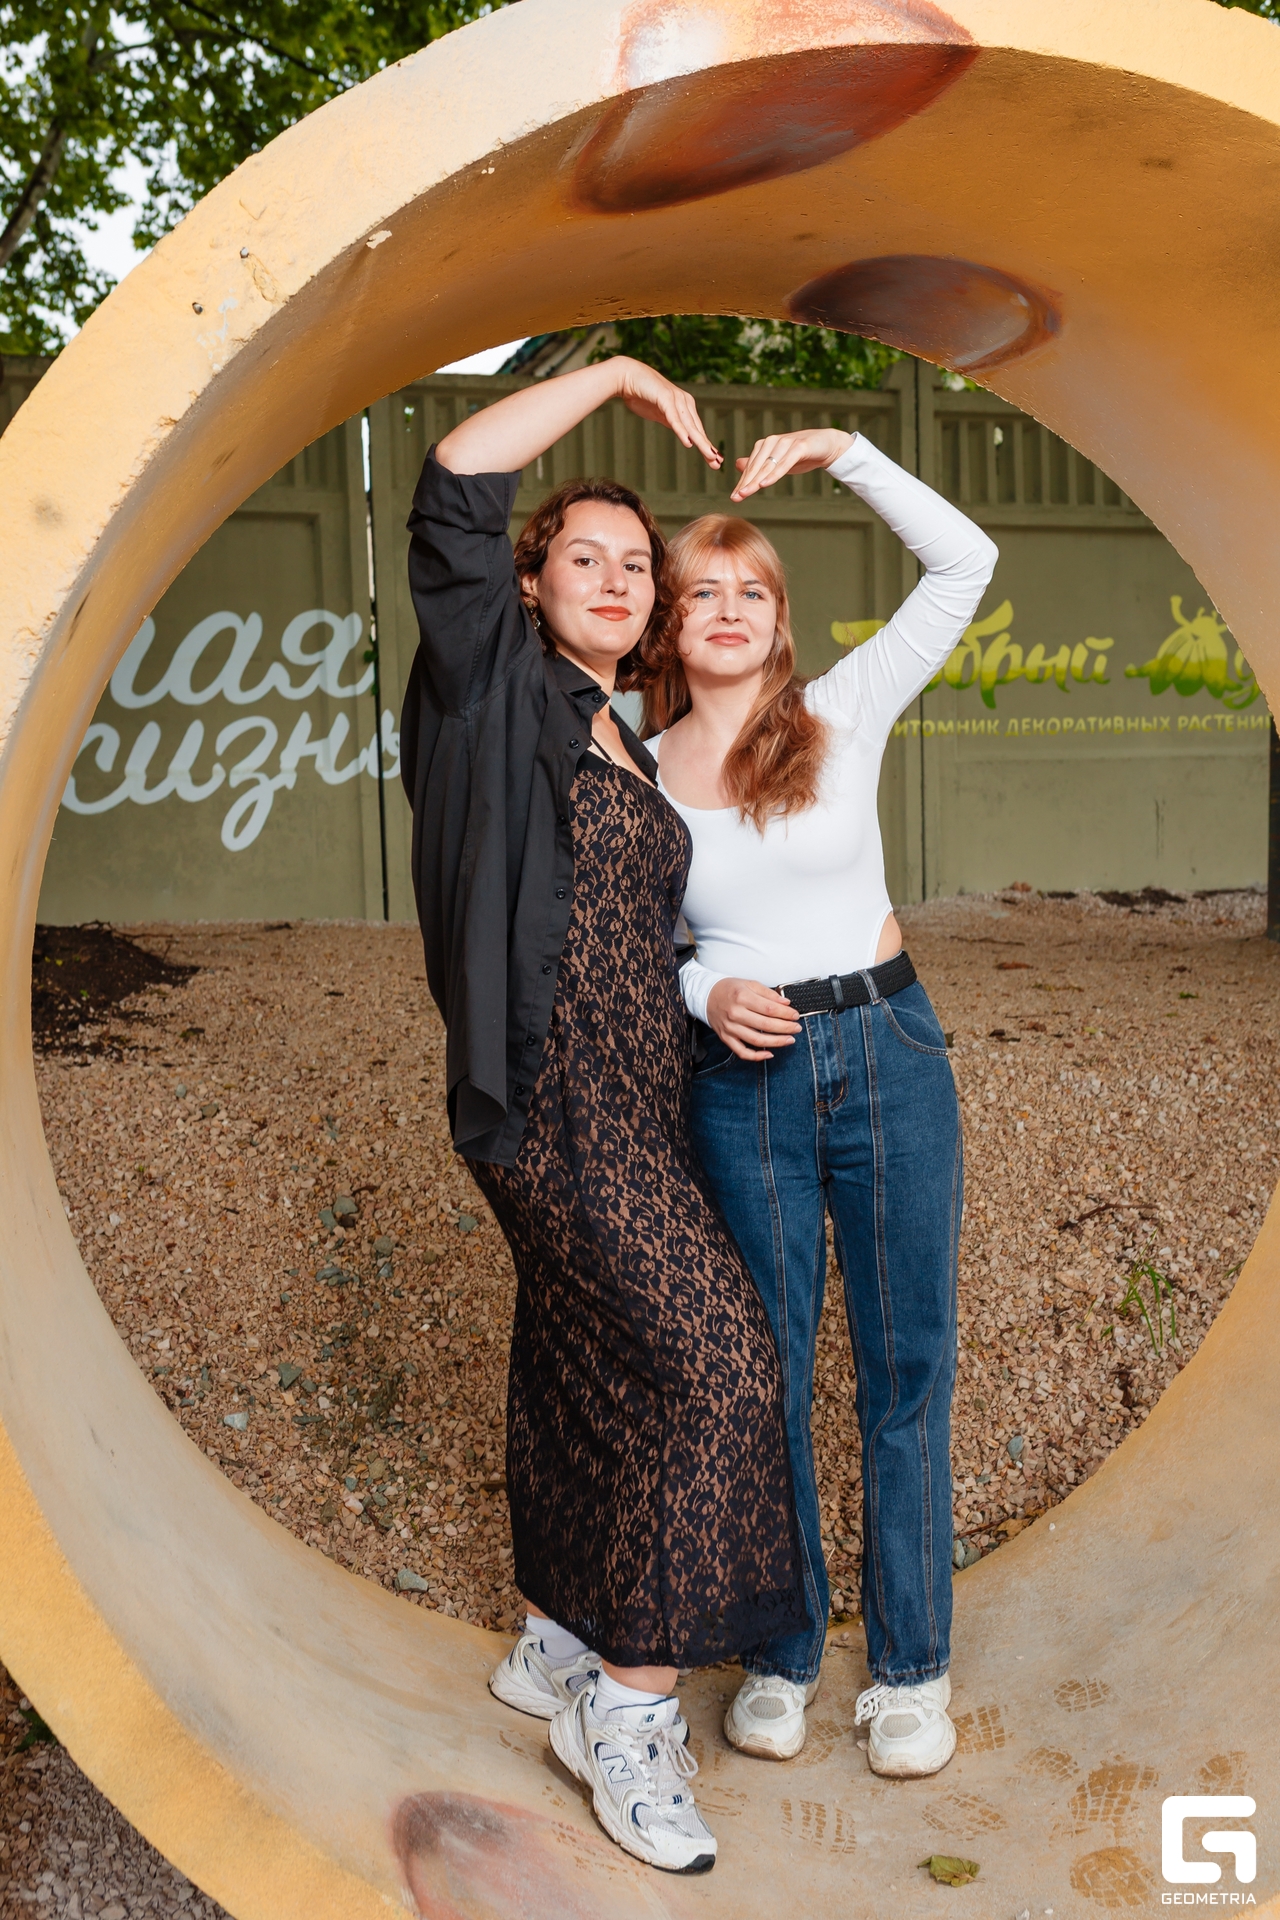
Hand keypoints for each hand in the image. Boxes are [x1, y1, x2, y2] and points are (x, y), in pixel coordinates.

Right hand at [612, 359, 721, 469]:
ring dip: (700, 442)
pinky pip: (674, 419)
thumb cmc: (642, 394)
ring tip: (709, 455)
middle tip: (717, 463)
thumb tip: (682, 433)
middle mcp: (684, 402)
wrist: (628, 376)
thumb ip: (672, 421)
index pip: (697, 429)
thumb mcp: (661, 413)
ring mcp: (675, 399)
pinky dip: (681, 431)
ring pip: (689, 426)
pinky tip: (688, 442)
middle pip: (697, 429)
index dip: (706, 446)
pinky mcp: (665, 399)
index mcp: (685, 406)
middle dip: (707, 447)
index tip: (715, 461)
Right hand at [706, 977, 801, 1060]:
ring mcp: (730, 1028)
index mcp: (742, 997)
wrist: (706, 996)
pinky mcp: (726, 1038)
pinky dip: (757, 1056)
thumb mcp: (749, 983)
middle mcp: (735, 1013)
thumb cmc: (728, 989)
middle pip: (766, 1025)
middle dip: (785, 1028)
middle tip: (796, 1028)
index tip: (795, 1015)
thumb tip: (785, 1003)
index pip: (769, 1009)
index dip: (786, 1014)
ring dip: (777, 1042)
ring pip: (757, 1040)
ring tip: (790, 1039)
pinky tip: (770, 1054)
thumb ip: (768, 993)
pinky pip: (742, 1052)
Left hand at [731, 427, 854, 500]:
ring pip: (768, 465)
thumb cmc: (801, 454)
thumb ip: (760, 464)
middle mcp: (773, 442)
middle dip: (746, 483)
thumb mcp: (778, 461)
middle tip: (736, 498)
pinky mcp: (800, 447)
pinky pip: (785, 462)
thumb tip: (738, 465)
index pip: (751, 467)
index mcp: (765, 445)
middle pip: (757, 466)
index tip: (734, 497)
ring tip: (746, 493)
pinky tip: (765, 484)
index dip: (742, 482)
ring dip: (756, 480)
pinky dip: (775, 473)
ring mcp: (786, 443)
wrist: (826, 445)